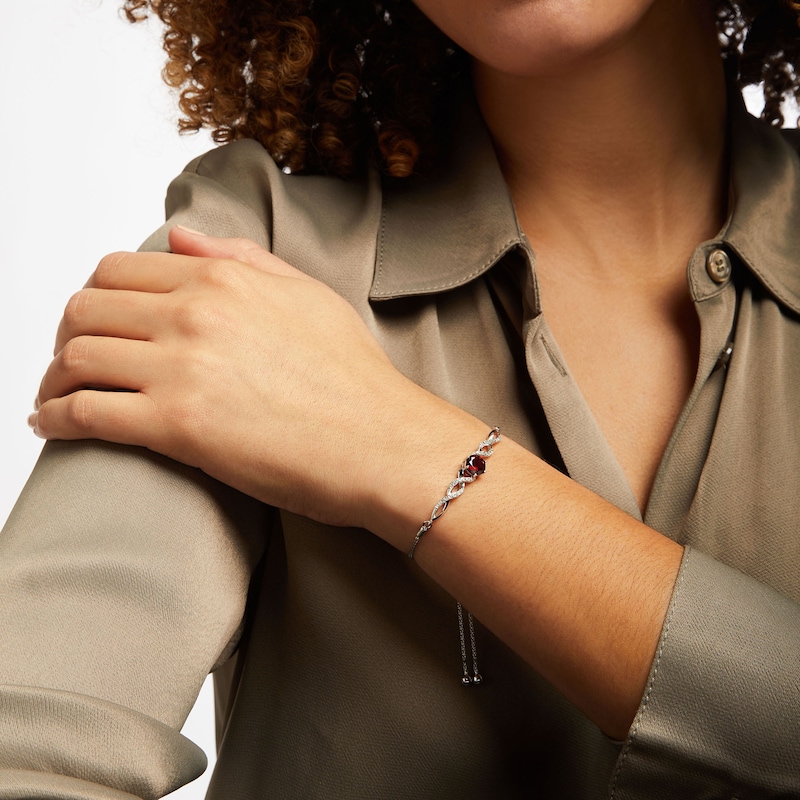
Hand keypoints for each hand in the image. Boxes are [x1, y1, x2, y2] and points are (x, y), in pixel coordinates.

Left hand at [32, 227, 447, 530]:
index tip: (96, 324)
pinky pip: (86, 413)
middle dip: (65, 336)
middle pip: (85, 308)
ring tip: (54, 399)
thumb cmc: (355, 378)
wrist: (382, 442)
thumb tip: (178, 234)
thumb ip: (241, 256)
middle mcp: (194, 314)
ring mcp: (181, 369)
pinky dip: (55, 418)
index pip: (120, 270)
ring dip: (52, 380)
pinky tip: (53, 425)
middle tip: (70, 363)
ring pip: (74, 357)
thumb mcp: (308, 295)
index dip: (96, 298)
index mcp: (223, 279)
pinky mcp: (176, 427)